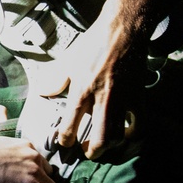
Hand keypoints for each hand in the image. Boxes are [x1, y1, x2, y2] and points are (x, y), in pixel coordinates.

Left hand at [40, 12, 146, 159]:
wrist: (122, 30)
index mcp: (81, 90)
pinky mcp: (138, 98)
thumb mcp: (68, 60)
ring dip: (110, 146)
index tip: (64, 142)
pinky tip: (126, 134)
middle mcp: (102, 99)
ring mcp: (123, 100)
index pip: (70, 124)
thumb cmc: (93, 44)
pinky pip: (140, 125)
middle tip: (85, 152)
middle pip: (99, 139)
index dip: (65, 139)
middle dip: (91, 151)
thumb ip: (55, 79)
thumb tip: (42, 92)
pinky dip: (133, 134)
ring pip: (118, 135)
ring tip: (102, 146)